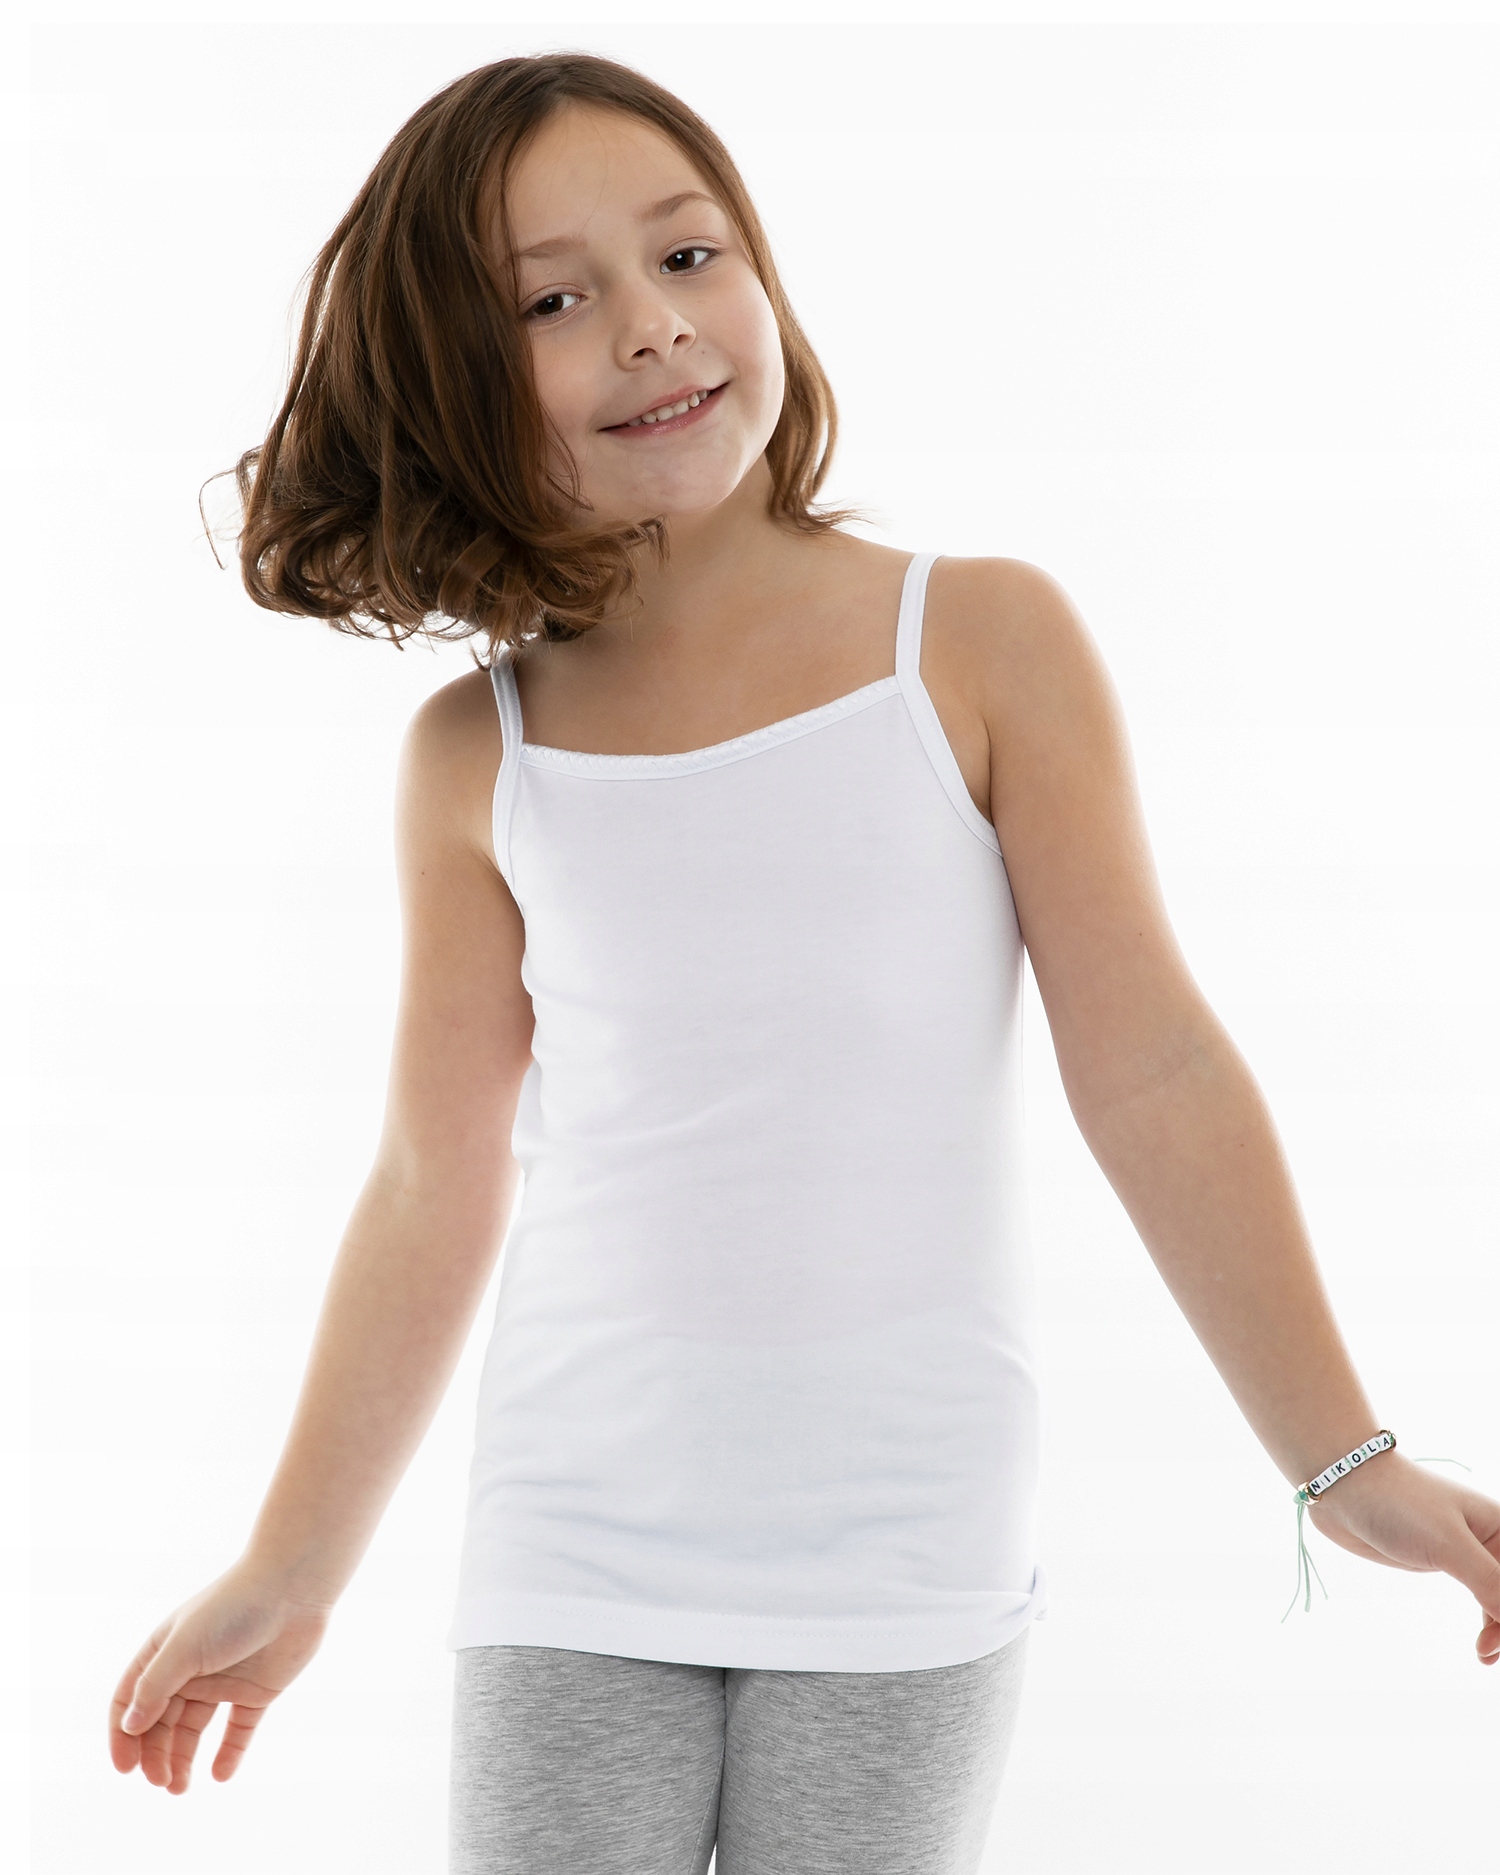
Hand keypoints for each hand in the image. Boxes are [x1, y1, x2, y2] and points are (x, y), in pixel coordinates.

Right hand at [108, 1561, 332, 1792]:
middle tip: (160, 1782)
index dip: (123, 1735)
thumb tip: (130, 1726)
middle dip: (155, 1754)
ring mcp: (224, 1680)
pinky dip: (229, 1753)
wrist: (295, 1589)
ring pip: (195, 1730)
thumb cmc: (234, 1608)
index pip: (132, 1699)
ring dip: (184, 1759)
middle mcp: (191, 1668)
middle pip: (161, 1721)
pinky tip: (221, 1775)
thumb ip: (156, 1686)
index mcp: (166, 1652)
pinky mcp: (257, 1690)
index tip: (125, 1769)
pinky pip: (238, 1729)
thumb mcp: (185, 1646)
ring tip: (180, 1788)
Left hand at [1306, 1451, 1499, 1664]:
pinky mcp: (1444, 1562)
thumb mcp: (1448, 1544)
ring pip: (1498, 1600)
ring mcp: (1467, 1552)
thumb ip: (1489, 1583)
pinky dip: (1486, 1624)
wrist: (1345, 1487)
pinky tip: (1482, 1647)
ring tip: (1486, 1656)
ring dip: (1499, 1631)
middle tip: (1490, 1652)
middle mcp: (1490, 1539)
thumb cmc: (1399, 1502)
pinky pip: (1479, 1598)